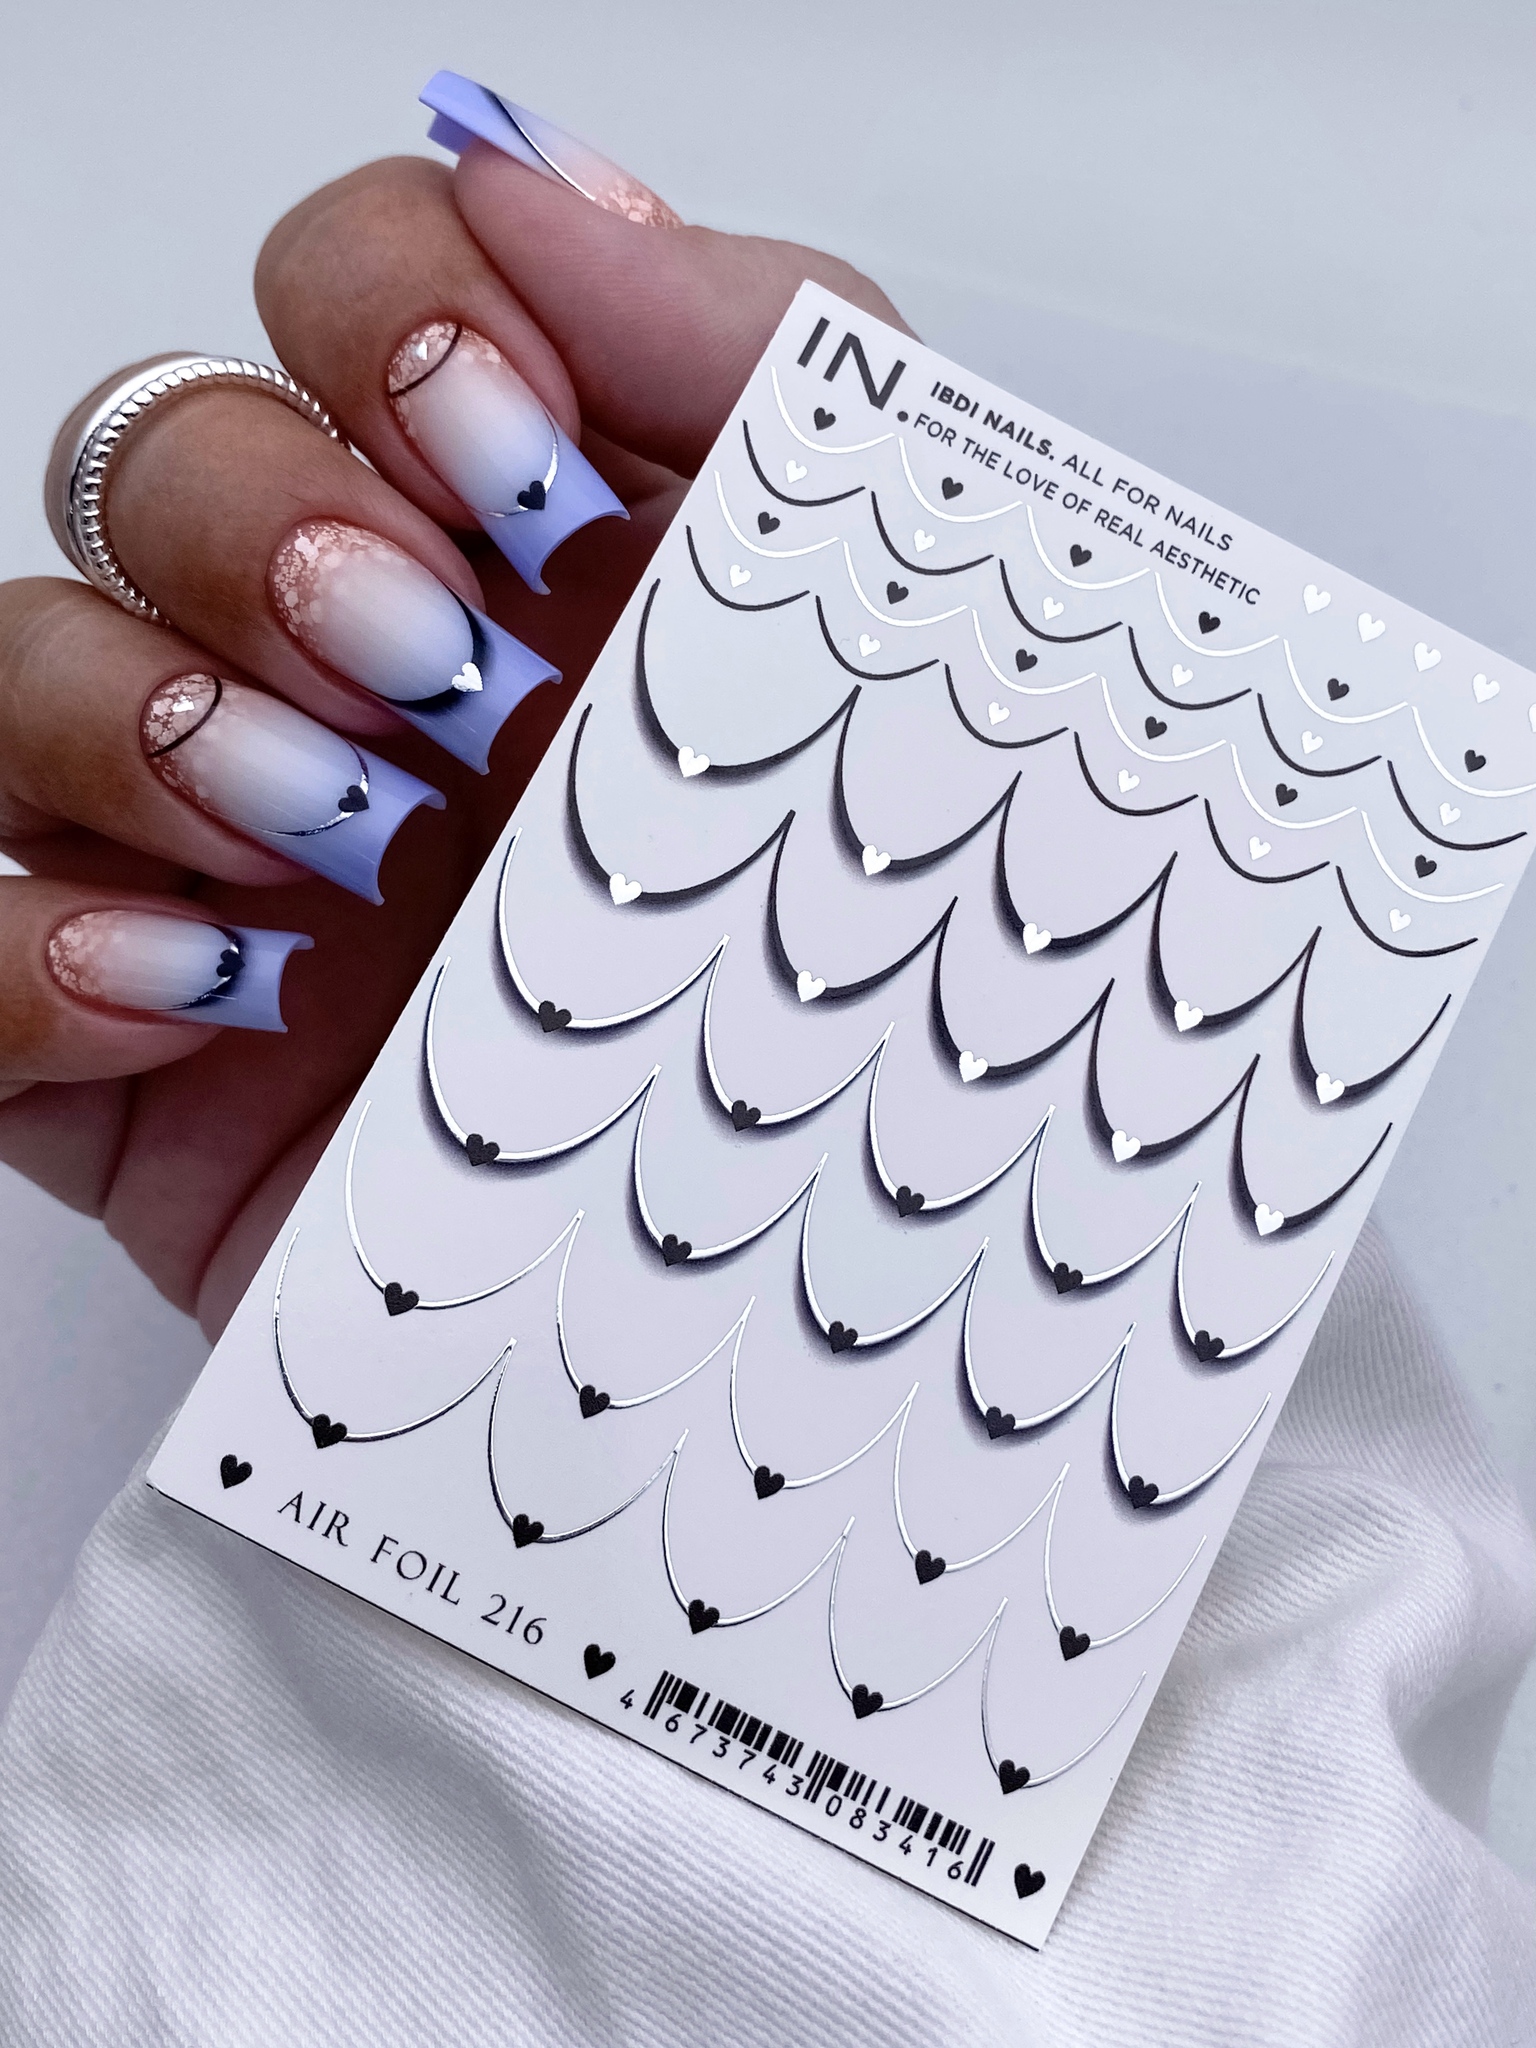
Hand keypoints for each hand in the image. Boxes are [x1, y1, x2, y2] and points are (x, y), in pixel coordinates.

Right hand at [0, 94, 904, 1332]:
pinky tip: (210, 994)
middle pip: (164, 443)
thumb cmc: (864, 1004)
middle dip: (266, 523)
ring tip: (332, 843)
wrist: (814, 1332)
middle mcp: (367, 676)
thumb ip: (760, 360)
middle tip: (429, 669)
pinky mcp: (133, 1055)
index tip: (513, 464)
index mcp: (540, 560)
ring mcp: (227, 861)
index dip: (393, 320)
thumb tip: (536, 175)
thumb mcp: (893, 643)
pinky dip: (31, 949)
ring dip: (148, 718)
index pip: (366, 294)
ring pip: (26, 656)